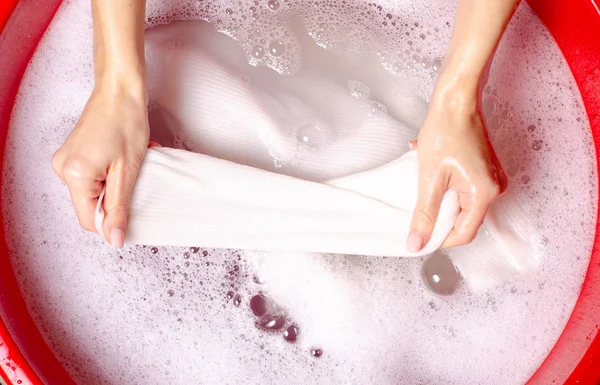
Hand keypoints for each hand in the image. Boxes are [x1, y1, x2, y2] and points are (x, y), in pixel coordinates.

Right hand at [52, 82, 148, 246]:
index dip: (112, 222)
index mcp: (74, 175)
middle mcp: (63, 168)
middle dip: (118, 199)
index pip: (89, 220)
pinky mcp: (74, 154)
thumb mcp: (128, 171)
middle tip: (136, 179)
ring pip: (95, 191)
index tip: (133, 210)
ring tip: (132, 165)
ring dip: (117, 185)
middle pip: (91, 205)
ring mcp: (67, 160)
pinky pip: (93, 177)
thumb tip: (115, 238)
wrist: (120, 89)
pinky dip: (111, 174)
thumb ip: (120, 208)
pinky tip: (125, 160)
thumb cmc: (126, 121)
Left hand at [407, 90, 507, 251]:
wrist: (456, 99)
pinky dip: (446, 188)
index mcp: (484, 194)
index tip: (419, 236)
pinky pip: (464, 189)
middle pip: (464, 219)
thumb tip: (417, 243)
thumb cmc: (445, 130)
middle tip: (417, 208)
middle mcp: (494, 189)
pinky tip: (432, 173)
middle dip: (438, 217)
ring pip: (462, 204)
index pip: (464, 233)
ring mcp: (491, 178)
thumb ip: (424, 213)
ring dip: (440, 200)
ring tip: (424, 184)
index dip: (440, 238)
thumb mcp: (429, 178)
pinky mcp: (485, 169)